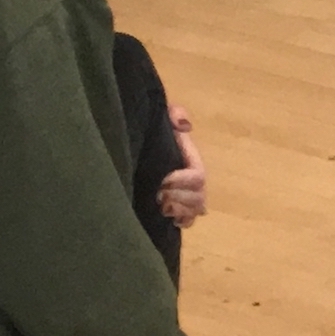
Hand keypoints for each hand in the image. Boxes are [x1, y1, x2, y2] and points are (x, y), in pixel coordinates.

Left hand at [157, 104, 207, 227]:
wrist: (135, 146)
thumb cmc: (150, 132)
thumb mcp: (161, 116)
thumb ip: (174, 113)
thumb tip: (184, 127)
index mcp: (190, 159)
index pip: (197, 175)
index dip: (182, 181)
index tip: (162, 180)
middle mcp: (191, 179)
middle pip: (199, 196)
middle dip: (179, 198)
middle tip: (157, 195)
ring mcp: (185, 194)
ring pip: (196, 210)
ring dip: (180, 210)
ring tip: (161, 207)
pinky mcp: (175, 207)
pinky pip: (188, 221)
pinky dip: (182, 222)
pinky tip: (170, 219)